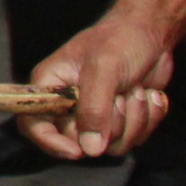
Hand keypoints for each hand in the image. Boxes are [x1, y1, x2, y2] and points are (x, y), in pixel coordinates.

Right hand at [23, 0, 185, 159]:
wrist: (152, 33)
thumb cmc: (119, 41)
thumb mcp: (104, 69)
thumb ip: (94, 108)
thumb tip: (89, 149)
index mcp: (50, 86)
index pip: (33, 123)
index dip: (49, 141)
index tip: (76, 152)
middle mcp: (69, 105)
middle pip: (81, 140)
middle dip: (111, 124)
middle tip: (122, 97)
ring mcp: (97, 115)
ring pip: (112, 144)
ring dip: (134, 120)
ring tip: (138, 91)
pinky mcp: (121, 120)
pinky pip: (134, 139)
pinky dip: (148, 119)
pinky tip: (149, 95)